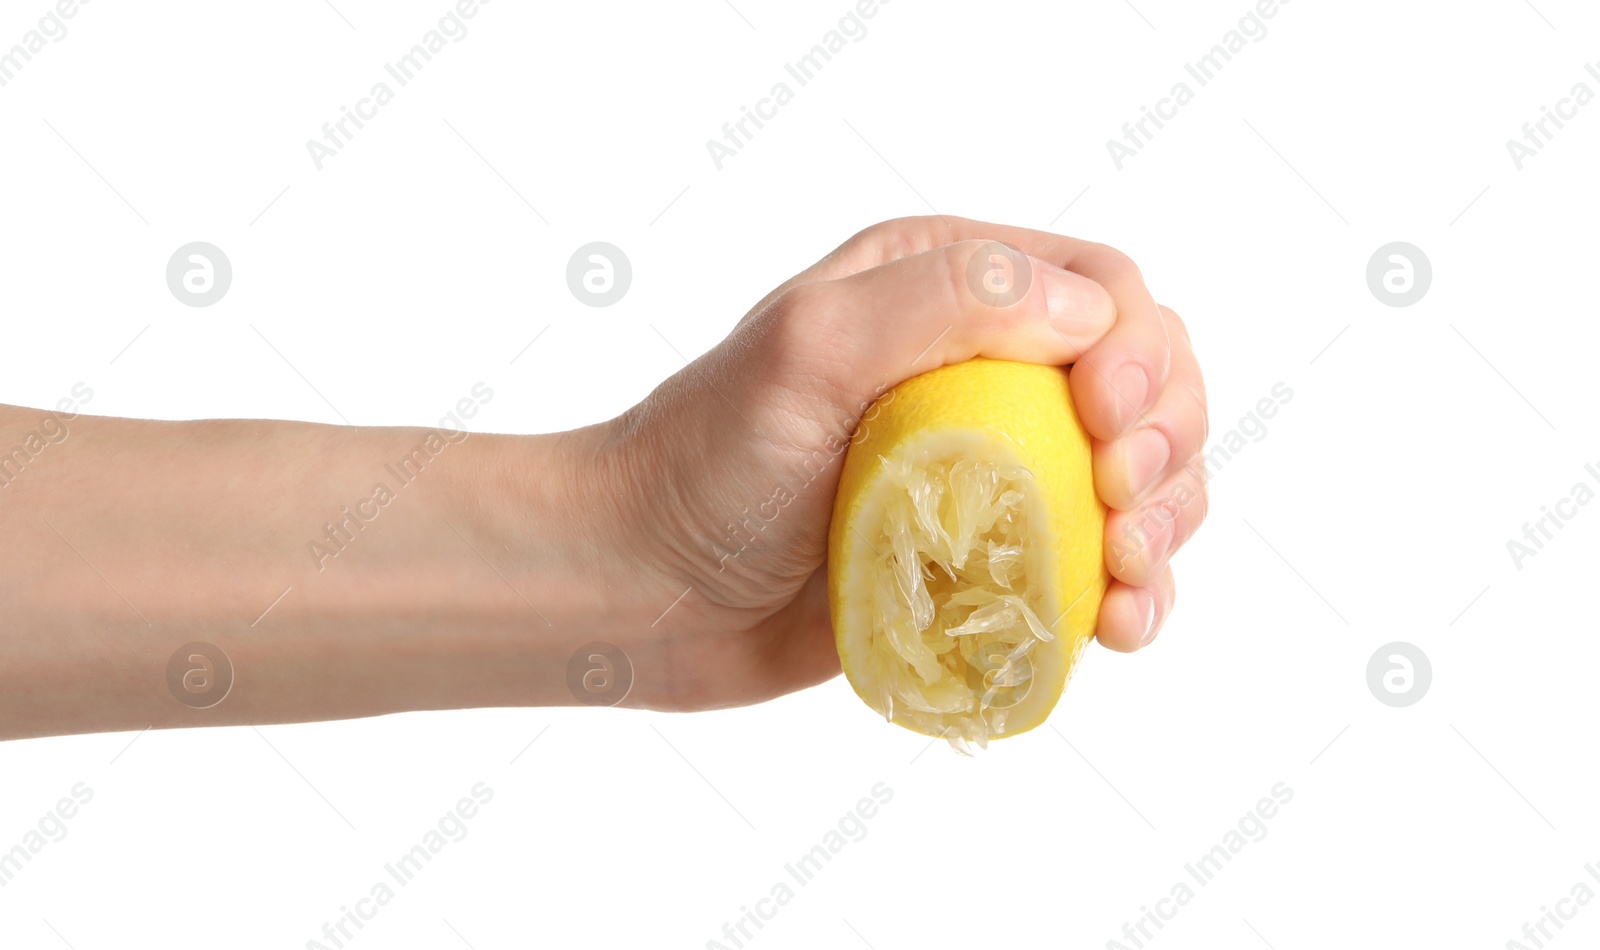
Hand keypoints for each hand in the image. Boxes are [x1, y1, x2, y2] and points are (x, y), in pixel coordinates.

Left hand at [589, 216, 1208, 712]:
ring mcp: (991, 471)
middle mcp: (981, 370)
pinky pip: (1095, 567)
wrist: (641, 588)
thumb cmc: (703, 460)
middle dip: (1168, 439)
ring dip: (1167, 522)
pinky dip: (1134, 593)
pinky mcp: (987, 559)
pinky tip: (1121, 623)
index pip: (1104, 293)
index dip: (1141, 351)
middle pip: (1145, 385)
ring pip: (1139, 480)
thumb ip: (945, 301)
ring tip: (1130, 574)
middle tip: (1124, 502)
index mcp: (946, 288)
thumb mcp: (808, 348)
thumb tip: (1093, 318)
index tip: (1110, 423)